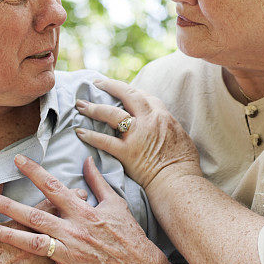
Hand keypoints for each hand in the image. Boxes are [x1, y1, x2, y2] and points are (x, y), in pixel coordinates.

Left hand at [0, 155, 167, 263]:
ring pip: (36, 245)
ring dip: (12, 237)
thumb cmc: (127, 234)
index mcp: (83, 211)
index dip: (34, 172)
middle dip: (11, 207)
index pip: (54, 186)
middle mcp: (74, 231)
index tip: (17, 160)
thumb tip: (86, 159)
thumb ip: (97, 181)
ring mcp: (72, 255)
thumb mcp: (115, 203)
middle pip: (37, 216)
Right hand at [0, 186, 95, 263]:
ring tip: (100, 247)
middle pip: (62, 228)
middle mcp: (32, 247)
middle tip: (96, 211)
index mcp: (20, 228)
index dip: (65, 199)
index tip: (79, 190)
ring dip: (85, 254)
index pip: (48, 208)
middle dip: (80, 218)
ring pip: (68, 259)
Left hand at [73, 77, 201, 190]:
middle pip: (127, 95)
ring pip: (111, 114)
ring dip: (94, 108)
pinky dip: (90, 136)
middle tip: (96, 82)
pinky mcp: (127, 152)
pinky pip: (104, 141)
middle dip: (110, 86)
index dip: (130, 91)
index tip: (120, 90)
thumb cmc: (184, 163)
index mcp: (162, 115)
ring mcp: (137, 135)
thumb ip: (169, 126)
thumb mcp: (181, 136)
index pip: (144, 96)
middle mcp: (149, 120)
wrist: (179, 181)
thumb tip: (165, 125)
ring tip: (80, 105)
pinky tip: (79, 132)